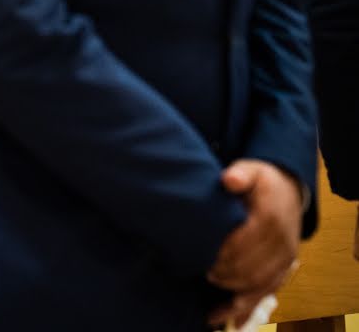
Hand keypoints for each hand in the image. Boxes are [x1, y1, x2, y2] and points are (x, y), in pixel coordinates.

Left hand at [206, 160, 302, 327]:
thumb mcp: (250, 170)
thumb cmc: (261, 182)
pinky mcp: (283, 269)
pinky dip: (247, 306)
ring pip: (258, 284)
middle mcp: (282, 242)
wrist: (289, 191)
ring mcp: (285, 259)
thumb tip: (229, 180)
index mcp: (270, 218)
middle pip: (248, 267)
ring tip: (209, 285)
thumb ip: (239, 174)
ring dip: (232, 290)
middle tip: (199, 268)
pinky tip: (230, 317)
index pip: (243, 242)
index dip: (221, 252)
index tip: (200, 253)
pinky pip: (267, 291)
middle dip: (222, 272)